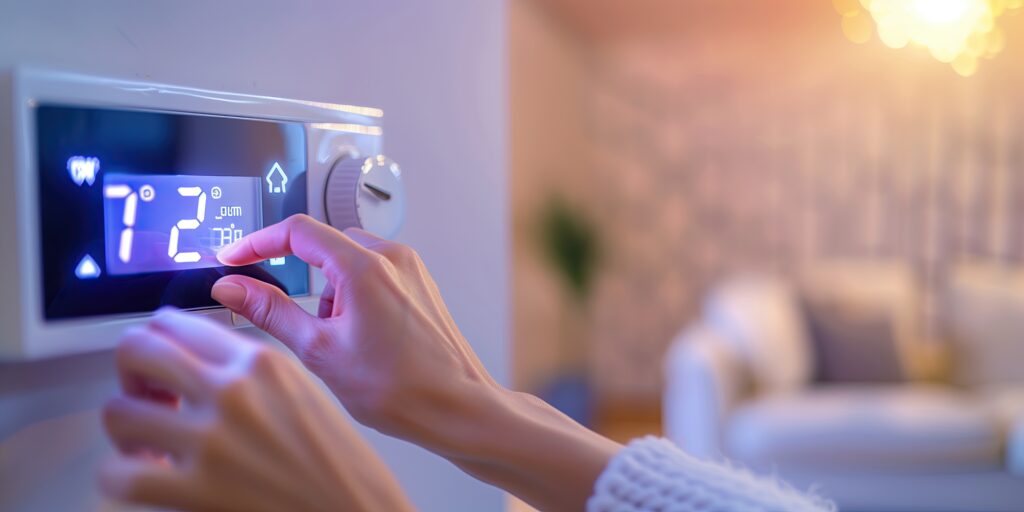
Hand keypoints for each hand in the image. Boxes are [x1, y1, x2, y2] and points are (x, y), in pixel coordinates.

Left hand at [100, 309, 413, 511]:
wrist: (357, 511)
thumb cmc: (337, 462)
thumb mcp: (301, 391)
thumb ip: (250, 370)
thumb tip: (193, 361)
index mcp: (262, 362)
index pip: (174, 322)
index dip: (156, 342)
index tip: (159, 363)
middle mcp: (234, 392)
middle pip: (137, 350)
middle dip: (131, 373)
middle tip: (146, 396)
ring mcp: (212, 442)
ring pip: (118, 411)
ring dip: (128, 429)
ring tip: (150, 444)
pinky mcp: (196, 492)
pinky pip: (117, 474)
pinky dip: (123, 478)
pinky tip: (153, 479)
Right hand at [212, 215, 619, 510]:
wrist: (457, 407)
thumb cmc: (401, 389)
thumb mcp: (319, 351)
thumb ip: (271, 312)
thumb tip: (233, 288)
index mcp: (364, 266)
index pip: (297, 231)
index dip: (257, 242)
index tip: (234, 257)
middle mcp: (392, 258)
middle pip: (324, 244)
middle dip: (298, 276)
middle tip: (290, 317)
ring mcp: (411, 270)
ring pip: (349, 261)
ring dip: (329, 290)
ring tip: (337, 341)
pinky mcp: (420, 285)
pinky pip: (374, 273)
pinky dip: (354, 295)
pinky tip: (360, 337)